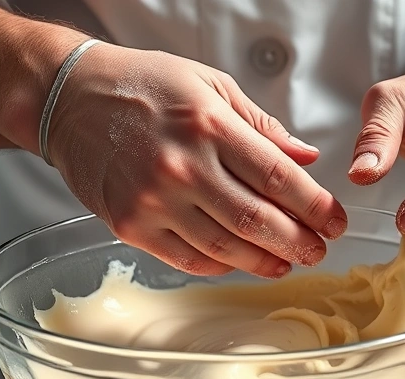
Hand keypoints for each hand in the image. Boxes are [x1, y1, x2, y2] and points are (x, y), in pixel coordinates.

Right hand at [46, 45, 346, 277]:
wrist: (70, 99)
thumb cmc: (143, 86)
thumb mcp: (211, 87)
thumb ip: (263, 126)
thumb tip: (307, 157)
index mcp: (209, 125)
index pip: (278, 176)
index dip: (315, 206)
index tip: (335, 221)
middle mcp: (182, 165)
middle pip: (257, 220)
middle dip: (299, 242)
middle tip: (319, 250)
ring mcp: (154, 199)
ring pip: (226, 247)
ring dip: (265, 261)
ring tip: (288, 262)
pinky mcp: (130, 225)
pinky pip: (188, 258)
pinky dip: (223, 265)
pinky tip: (243, 262)